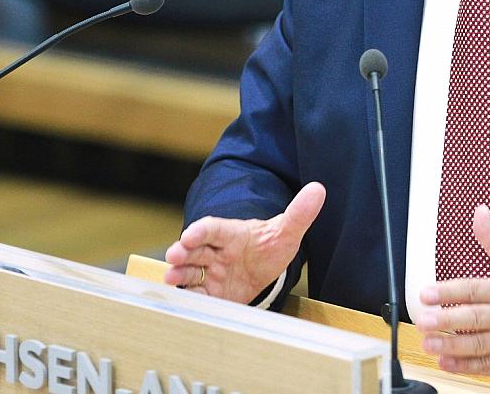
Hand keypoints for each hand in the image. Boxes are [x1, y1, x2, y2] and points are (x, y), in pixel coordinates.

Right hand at [163, 181, 324, 303]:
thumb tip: (318, 189)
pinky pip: (196, 294)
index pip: (213, 228)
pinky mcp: (211, 293)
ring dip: (179, 273)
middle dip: (182, 252)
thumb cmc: (271, 245)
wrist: (267, 268)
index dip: (200, 231)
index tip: (189, 235)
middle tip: (173, 255)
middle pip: (195, 249)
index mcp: (232, 233)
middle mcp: (217, 251)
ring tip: (171, 278)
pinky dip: (189, 297)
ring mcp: (211, 272)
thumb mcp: (287, 231)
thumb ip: (299, 214)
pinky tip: (184, 301)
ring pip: (189, 270)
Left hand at [416, 205, 489, 376]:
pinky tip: (446, 362)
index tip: (427, 292)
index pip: (472, 289)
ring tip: (429, 342)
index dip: (448, 291)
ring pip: (475, 344)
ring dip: (450, 345)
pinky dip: (464, 366)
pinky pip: (484, 365)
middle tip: (424, 320)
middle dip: (445, 319)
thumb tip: (480, 214)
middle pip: (471, 317)